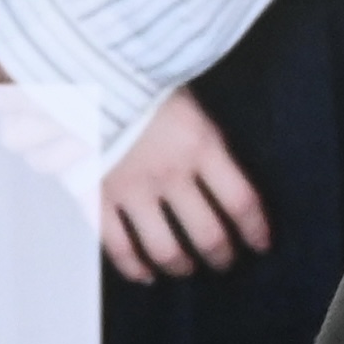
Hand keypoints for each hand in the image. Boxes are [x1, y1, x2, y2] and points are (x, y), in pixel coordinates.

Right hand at [99, 87, 271, 285]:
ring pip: (165, 248)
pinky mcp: (97, 195)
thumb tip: (223, 169)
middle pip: (208, 234)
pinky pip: (117, 244)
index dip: (256, 229)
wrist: (82, 70)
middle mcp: (171, 173)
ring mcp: (133, 188)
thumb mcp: (187, 102)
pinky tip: (144, 274)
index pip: (241, 201)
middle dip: (221, 255)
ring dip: (180, 265)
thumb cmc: (137, 77)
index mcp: (200, 145)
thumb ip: (204, 140)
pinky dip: (133, 266)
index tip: (261, 243)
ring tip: (185, 268)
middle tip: (224, 261)